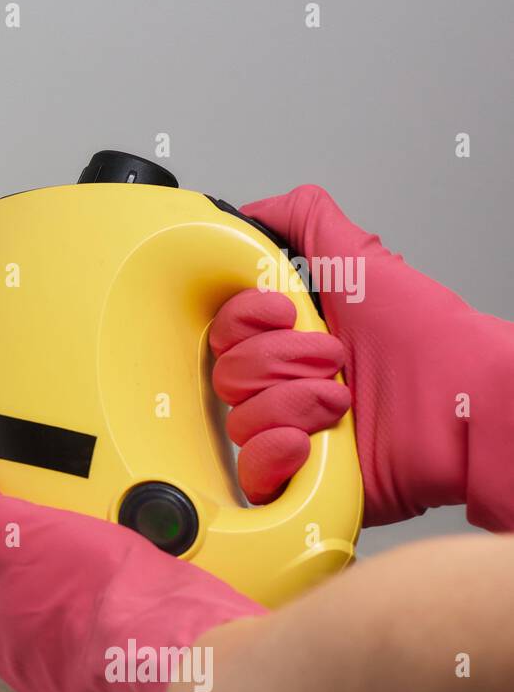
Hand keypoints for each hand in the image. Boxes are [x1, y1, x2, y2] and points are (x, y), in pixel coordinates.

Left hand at [0, 466, 262, 691]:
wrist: (184, 646)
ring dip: (55, 569)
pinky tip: (119, 558)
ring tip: (73, 531)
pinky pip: (98, 617)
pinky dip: (101, 586)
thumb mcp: (16, 532)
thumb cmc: (100, 603)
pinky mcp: (121, 657)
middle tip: (16, 523)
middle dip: (2, 559)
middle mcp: (26, 658)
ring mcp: (74, 663)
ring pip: (48, 609)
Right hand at [212, 185, 513, 528]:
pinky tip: (312, 443)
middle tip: (333, 359)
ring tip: (340, 403)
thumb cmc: (429, 342)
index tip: (285, 313)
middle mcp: (285, 386)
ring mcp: (290, 435)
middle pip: (226, 375)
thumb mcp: (360, 260)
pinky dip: (275, 455)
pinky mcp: (298, 481)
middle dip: (280, 363)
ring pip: (239, 422)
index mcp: (289, 340)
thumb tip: (257, 210)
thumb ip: (306, 220)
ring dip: (292, 405)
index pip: (224, 333)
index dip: (246, 321)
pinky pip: (250, 475)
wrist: (467, 408)